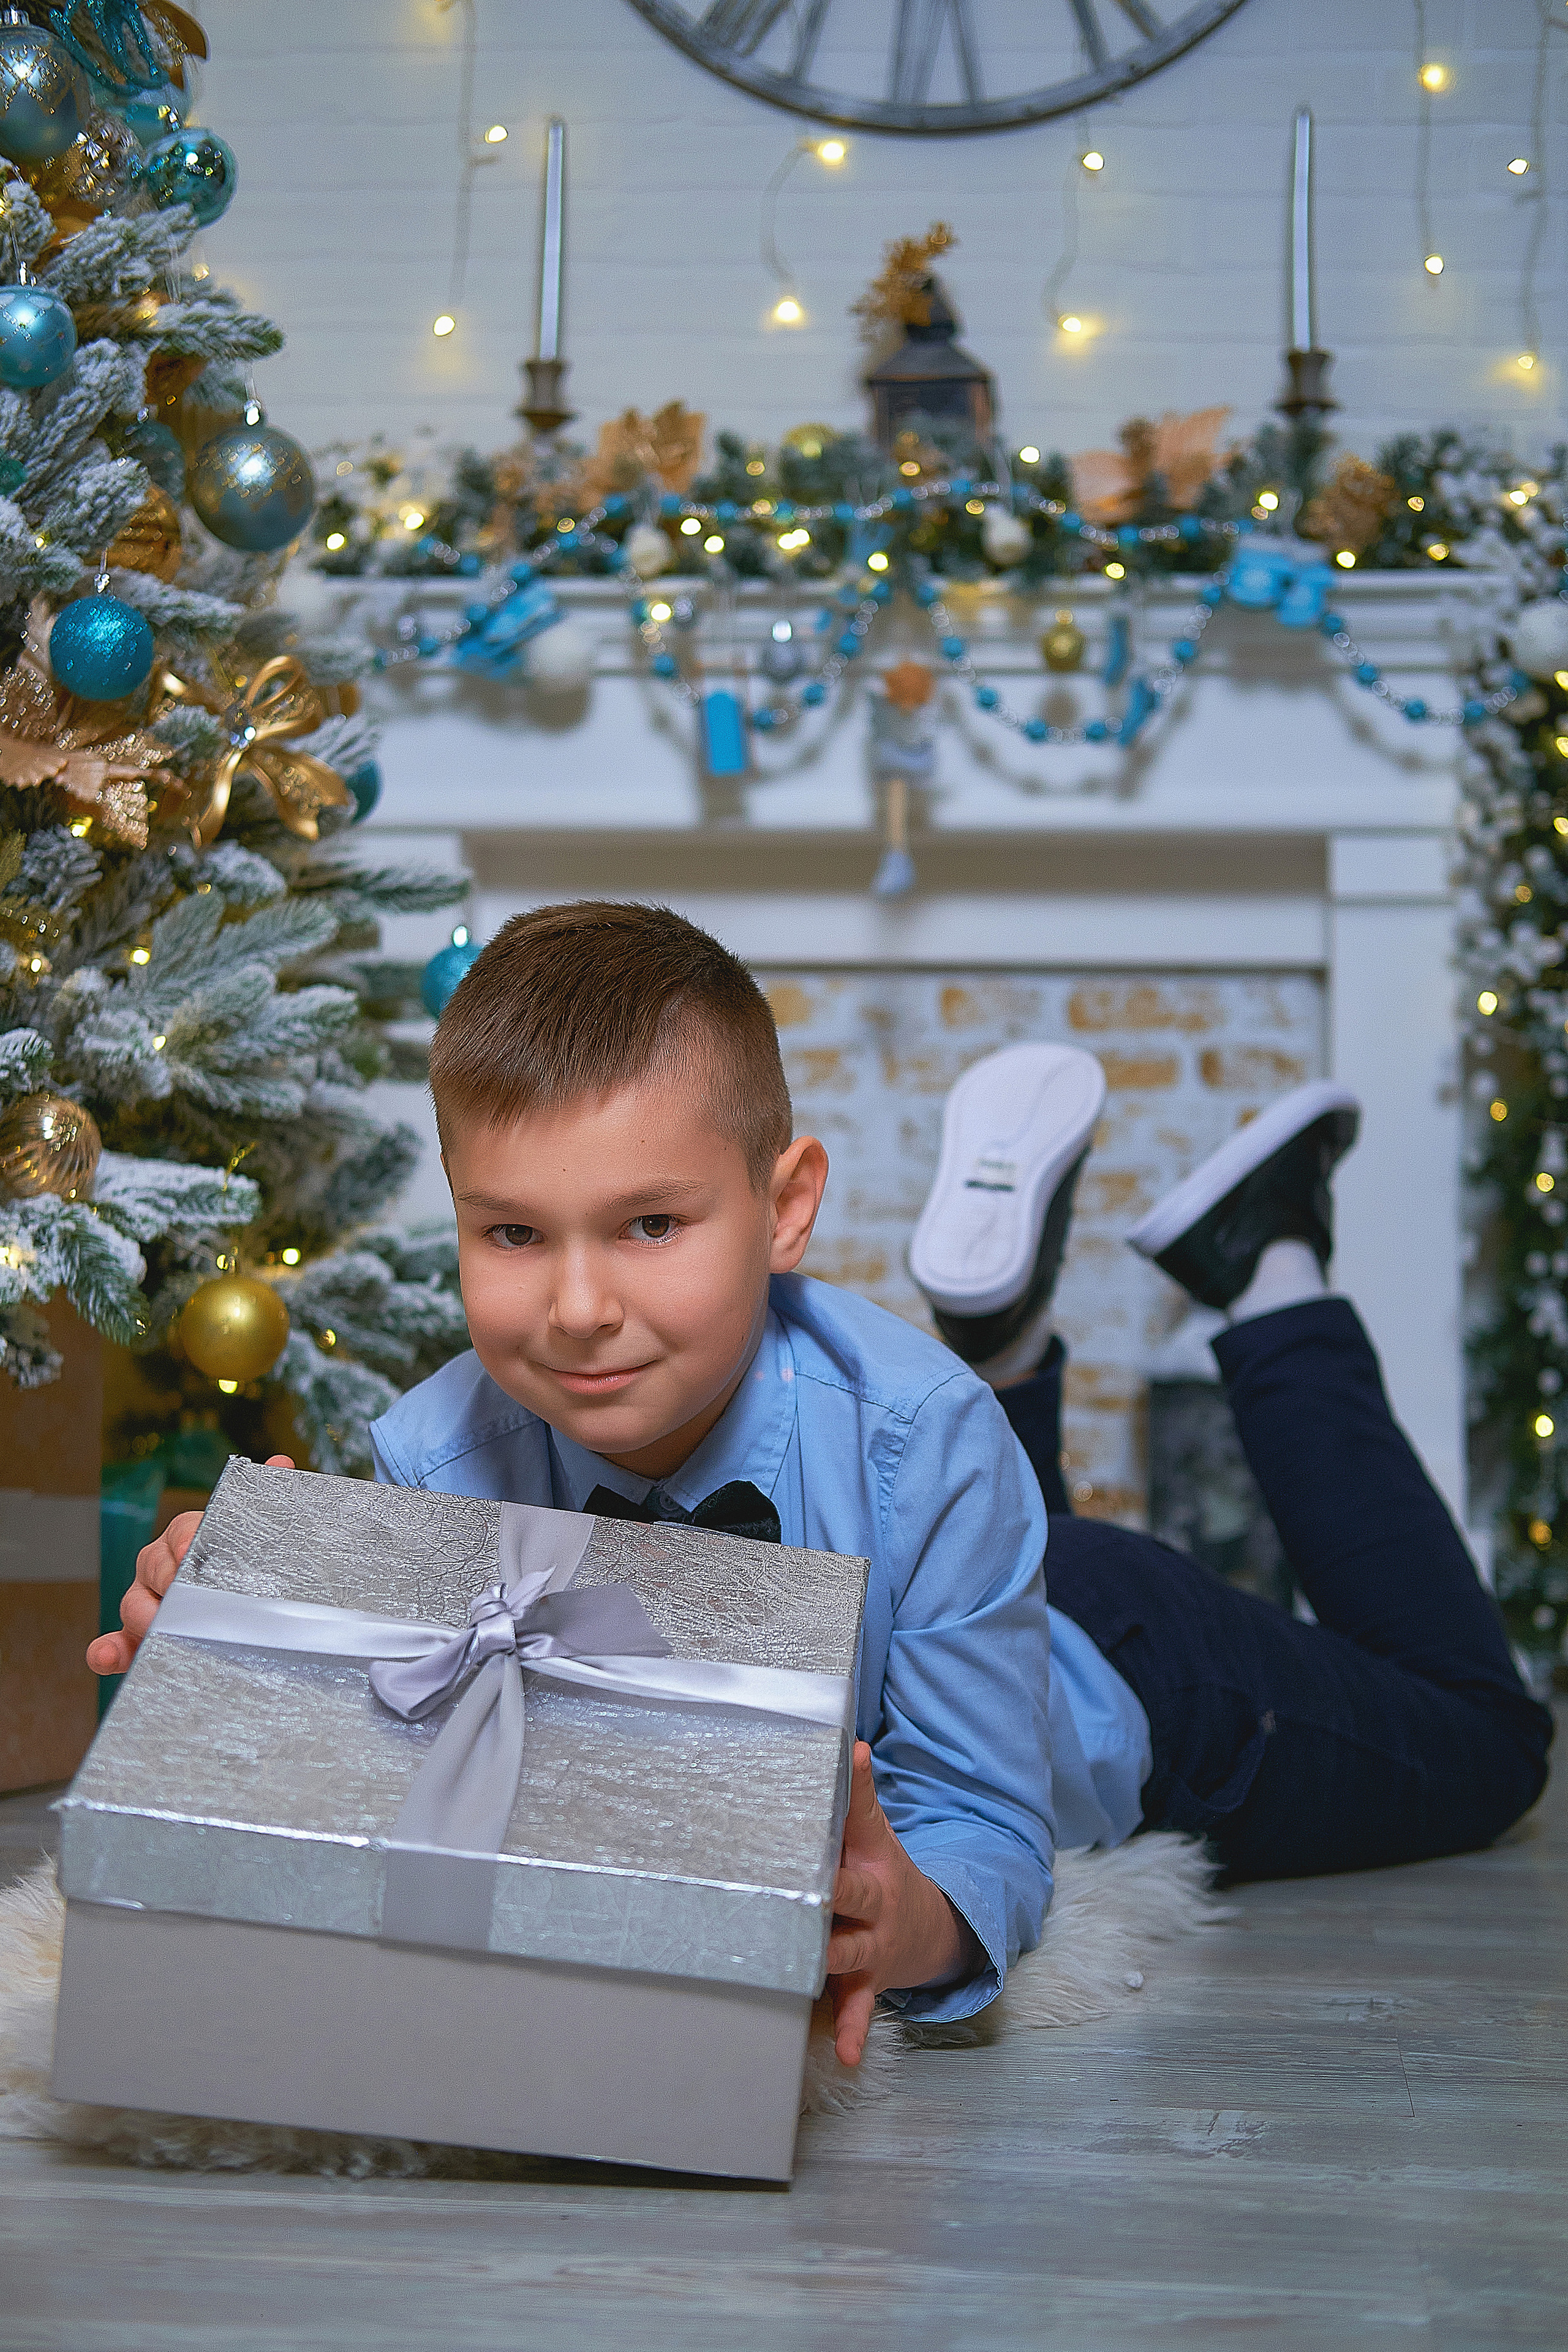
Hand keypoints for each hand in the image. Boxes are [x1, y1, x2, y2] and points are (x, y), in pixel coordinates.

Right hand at [86, 1454, 294, 1675]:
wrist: (244, 1603)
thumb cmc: (245, 1563)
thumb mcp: (260, 1533)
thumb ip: (268, 1499)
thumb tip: (280, 1461)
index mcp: (189, 1536)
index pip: (183, 1531)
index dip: (185, 1541)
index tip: (189, 1553)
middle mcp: (162, 1566)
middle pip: (153, 1569)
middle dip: (165, 1583)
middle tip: (182, 1600)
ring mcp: (146, 1602)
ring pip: (134, 1605)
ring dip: (142, 1618)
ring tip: (156, 1630)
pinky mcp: (138, 1639)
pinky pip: (115, 1644)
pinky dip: (109, 1650)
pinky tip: (109, 1658)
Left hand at [825, 1740, 978, 2066]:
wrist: (927, 1928)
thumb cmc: (879, 1872)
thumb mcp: (873, 1834)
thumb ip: (856, 1794)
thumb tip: (850, 1744)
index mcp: (872, 1863)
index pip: (858, 1826)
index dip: (847, 1805)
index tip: (840, 1780)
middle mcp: (875, 1907)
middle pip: (852, 1899)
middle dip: (831, 1896)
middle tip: (811, 1894)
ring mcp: (873, 1948)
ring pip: (849, 1956)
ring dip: (830, 1963)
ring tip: (810, 1969)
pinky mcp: (866, 1984)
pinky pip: (859, 2009)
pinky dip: (853, 2031)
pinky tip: (846, 2055)